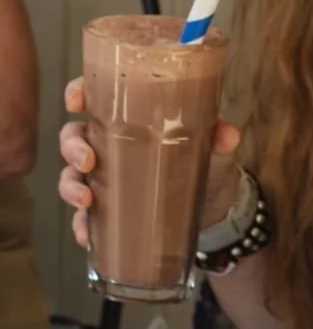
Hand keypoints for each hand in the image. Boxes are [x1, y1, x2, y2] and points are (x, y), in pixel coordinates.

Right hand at [59, 77, 242, 246]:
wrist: (216, 206)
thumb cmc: (207, 162)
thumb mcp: (215, 147)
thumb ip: (219, 137)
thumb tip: (227, 135)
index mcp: (130, 119)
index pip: (95, 97)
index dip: (77, 93)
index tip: (75, 102)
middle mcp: (111, 145)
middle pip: (73, 137)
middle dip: (72, 147)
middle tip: (87, 161)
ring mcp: (106, 179)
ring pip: (71, 176)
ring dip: (70, 187)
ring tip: (86, 201)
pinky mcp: (110, 210)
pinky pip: (85, 217)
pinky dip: (82, 226)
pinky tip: (87, 235)